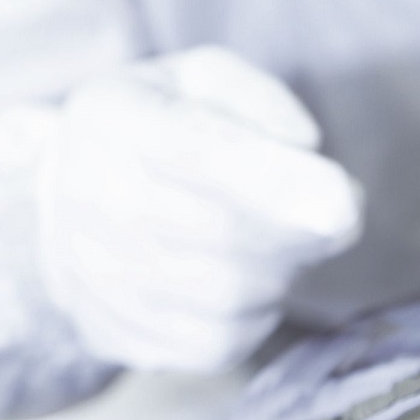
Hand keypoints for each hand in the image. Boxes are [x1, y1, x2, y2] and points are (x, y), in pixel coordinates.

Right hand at [37, 46, 362, 372]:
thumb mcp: (203, 76)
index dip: (274, 180)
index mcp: (111, 115)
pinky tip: (248, 279)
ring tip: (280, 238)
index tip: (347, 205)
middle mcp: (87, 194)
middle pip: (219, 233)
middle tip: (338, 211)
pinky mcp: (110, 332)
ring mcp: (90, 274)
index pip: (195, 151)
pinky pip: (213, 344)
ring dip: (280, 271)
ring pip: (223, 297)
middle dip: (299, 230)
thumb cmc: (160, 121)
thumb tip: (302, 147)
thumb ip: (257, 99)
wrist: (72, 188)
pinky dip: (254, 316)